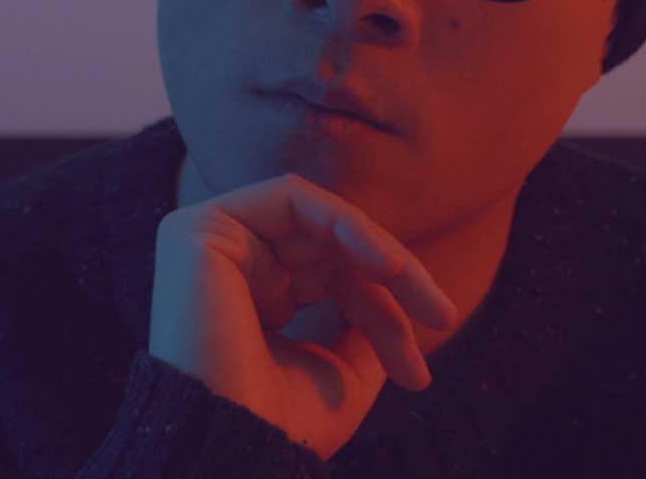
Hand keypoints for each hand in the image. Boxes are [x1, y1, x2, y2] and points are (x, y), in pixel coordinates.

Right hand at [148, 173, 458, 458]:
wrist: (236, 447)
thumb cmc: (280, 425)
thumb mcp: (342, 374)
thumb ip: (367, 330)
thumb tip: (399, 307)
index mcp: (251, 298)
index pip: (331, 277)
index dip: (383, 311)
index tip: (418, 372)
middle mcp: (228, 265)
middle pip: (332, 244)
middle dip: (395, 278)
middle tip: (443, 319)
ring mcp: (211, 242)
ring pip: (320, 219)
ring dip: (382, 252)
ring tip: (422, 296)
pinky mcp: (202, 228)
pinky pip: (292, 199)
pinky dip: (347, 223)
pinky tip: (386, 265)